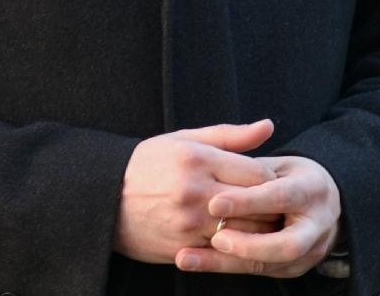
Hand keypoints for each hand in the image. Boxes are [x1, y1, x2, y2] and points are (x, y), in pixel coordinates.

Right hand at [113, 119, 275, 262]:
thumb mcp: (184, 140)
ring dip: (258, 231)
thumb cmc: (148, 164)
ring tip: (259, 223)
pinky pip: (224, 253)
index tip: (269, 182)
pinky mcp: (184, 248)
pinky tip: (236, 240)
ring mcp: (189, 223)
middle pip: (258, 205)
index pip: (259, 172)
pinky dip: (235, 248)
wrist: (104, 198)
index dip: (271, 179)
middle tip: (274, 206)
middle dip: (271, 207)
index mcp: (198, 159)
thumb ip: (230, 135)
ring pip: (247, 233)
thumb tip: (269, 126)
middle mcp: (195, 191)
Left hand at [174, 156, 340, 277]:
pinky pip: (260, 272)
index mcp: (312, 188)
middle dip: (249, 244)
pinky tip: (196, 262)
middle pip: (287, 244)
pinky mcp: (293, 268)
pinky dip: (226, 267)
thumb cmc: (288, 177)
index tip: (215, 203)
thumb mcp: (276, 162)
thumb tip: (219, 156)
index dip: (248, 202)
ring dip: (230, 262)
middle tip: (215, 238)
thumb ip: (250, 161)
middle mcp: (317, 224)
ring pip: (272, 265)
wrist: (322, 204)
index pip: (280, 196)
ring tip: (192, 256)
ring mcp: (309, 251)